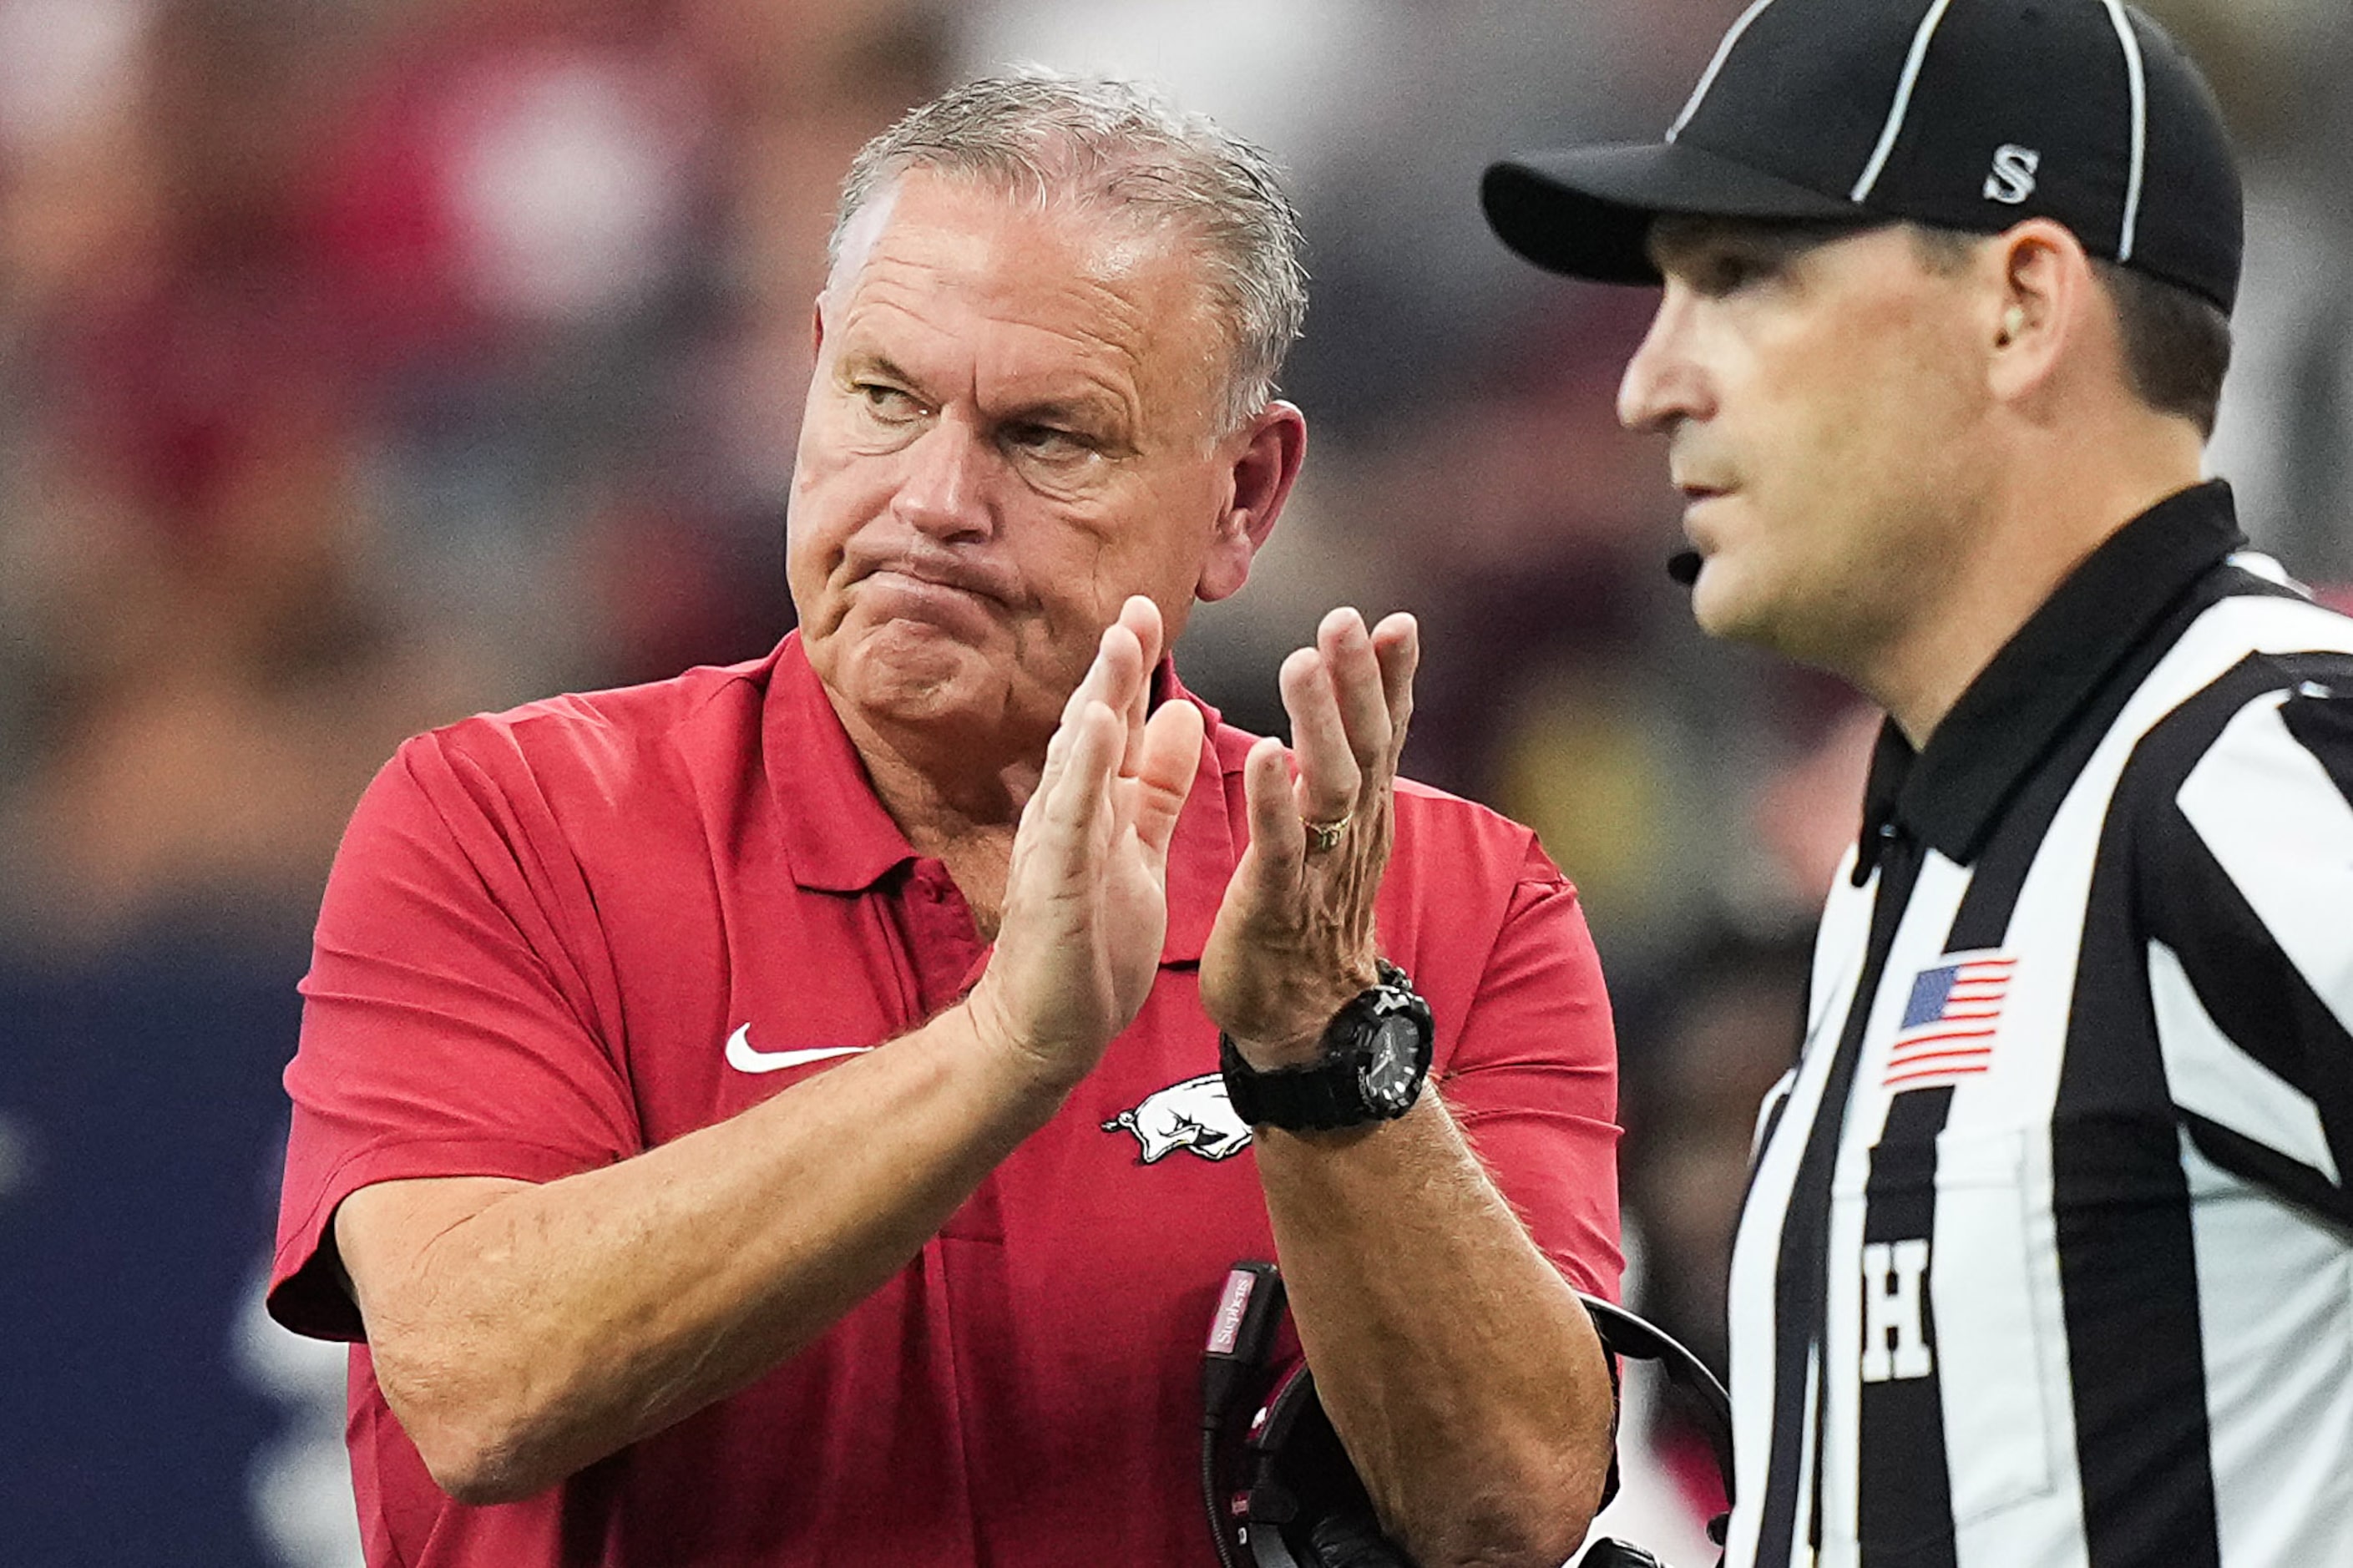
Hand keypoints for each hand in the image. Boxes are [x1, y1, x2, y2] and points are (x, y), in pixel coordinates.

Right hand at [967, 596, 1204, 1094]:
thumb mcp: (1137, 849)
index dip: (1133, 667)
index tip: (1152, 610)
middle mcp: (1070, 813)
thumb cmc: (1089, 947)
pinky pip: (1068, 816)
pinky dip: (1080, 768)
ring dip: (1097, 697)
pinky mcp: (1050, 880)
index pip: (1115, 723)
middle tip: (1137, 604)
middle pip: (1093, 724)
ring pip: (1077, 758)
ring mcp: (1056, 844)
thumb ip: (1153, 785)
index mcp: (1096, 805)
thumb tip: (1177, 715)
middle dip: (1115, 664)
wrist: (1049, 1031)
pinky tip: (1091, 724)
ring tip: (1119, 642)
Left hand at [1200, 607, 1417, 1066]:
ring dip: (1318, 720)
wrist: (1305, 1024)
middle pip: (1367, 744)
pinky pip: (1281, 845)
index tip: (1396, 621)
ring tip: (1302, 662)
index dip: (1392, 678)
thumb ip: (1344, 774)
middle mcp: (1353, 832)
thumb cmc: (1311, 918)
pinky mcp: (1278, 903)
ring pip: (1330, 783)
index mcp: (1362, 812)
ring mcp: (1319, 867)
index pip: (1384, 733)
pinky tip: (1268, 753)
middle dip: (1359, 679)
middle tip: (1346, 619)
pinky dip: (1276, 798)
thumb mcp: (1337, 837)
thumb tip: (1352, 710)